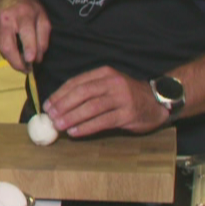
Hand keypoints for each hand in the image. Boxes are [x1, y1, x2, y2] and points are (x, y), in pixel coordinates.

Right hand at [0, 0, 50, 71]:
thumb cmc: (29, 7)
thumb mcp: (42, 17)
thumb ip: (43, 38)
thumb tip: (38, 58)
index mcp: (23, 13)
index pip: (25, 33)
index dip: (29, 49)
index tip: (32, 62)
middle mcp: (6, 18)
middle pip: (7, 46)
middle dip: (17, 62)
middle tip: (26, 70)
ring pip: (2, 49)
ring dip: (12, 59)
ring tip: (22, 62)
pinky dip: (7, 52)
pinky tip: (14, 49)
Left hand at [42, 66, 168, 137]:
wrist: (157, 102)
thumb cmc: (127, 96)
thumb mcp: (109, 86)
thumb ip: (89, 91)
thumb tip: (60, 105)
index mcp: (104, 73)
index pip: (77, 82)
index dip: (60, 94)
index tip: (47, 105)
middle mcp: (112, 83)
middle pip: (82, 93)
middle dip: (63, 105)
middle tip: (50, 116)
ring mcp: (121, 98)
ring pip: (91, 107)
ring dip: (72, 117)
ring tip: (59, 125)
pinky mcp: (127, 114)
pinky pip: (103, 121)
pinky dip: (86, 127)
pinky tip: (75, 132)